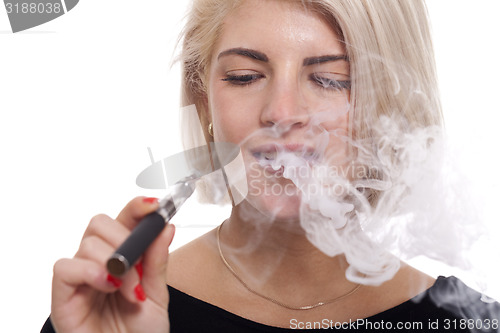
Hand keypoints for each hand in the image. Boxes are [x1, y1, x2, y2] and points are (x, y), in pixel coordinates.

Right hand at [50, 197, 173, 332]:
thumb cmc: (141, 332)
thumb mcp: (157, 295)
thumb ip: (158, 261)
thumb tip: (166, 226)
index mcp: (123, 255)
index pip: (124, 218)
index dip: (137, 207)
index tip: (155, 206)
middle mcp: (98, 261)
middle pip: (100, 223)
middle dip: (125, 238)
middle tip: (139, 268)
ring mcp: (80, 277)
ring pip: (88, 243)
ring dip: (115, 264)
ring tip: (130, 292)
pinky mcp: (62, 295)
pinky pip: (65, 267)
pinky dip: (89, 271)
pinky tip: (108, 285)